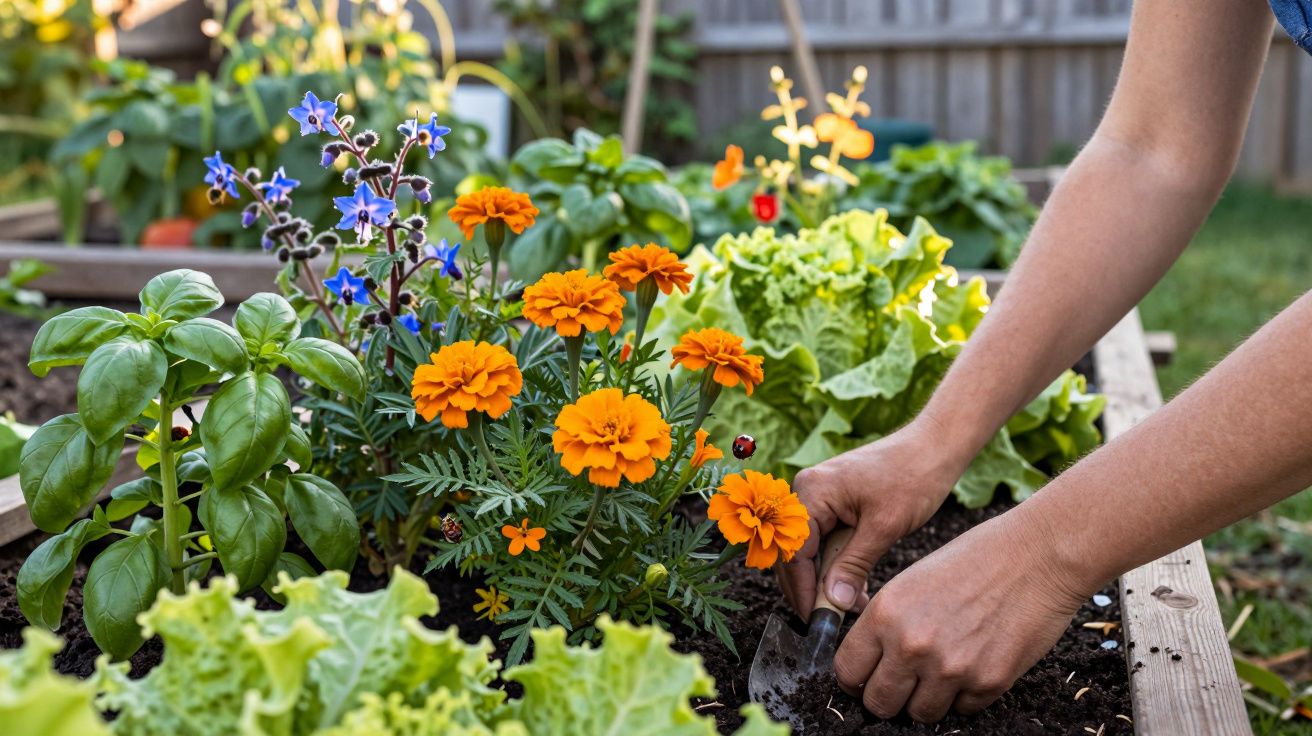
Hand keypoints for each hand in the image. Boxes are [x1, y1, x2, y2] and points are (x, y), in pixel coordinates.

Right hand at [778, 419, 968, 616]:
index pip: (793, 552)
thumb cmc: (913, 478)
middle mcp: (806, 492)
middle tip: (835, 619)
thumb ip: (854, 565)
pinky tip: (857, 586)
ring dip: (827, 580)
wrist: (934, 447)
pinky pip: (824, 541)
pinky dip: (837, 565)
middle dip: (812, 589)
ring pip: (810, 551)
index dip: (802, 590)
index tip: (817, 621)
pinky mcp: (832, 503)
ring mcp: (817, 496)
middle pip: (795, 553)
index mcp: (811, 492)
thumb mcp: (883, 527)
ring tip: (853, 605)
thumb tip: (833, 603)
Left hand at [833, 503, 1094, 721]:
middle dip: (887, 696)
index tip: (865, 677)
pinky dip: (964, 695)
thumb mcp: (910, 582)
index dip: (855, 678)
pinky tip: (974, 662)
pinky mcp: (988, 683)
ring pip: (919, 714)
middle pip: (879, 704)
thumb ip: (886, 623)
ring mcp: (951, 669)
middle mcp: (912, 645)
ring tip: (941, 669)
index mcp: (885, 614)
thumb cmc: (973, 560)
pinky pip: (962, 709)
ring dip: (926, 698)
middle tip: (902, 682)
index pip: (847, 671)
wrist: (1036, 556)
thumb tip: (867, 663)